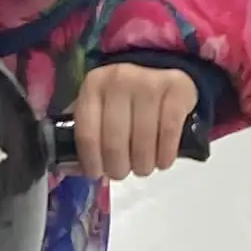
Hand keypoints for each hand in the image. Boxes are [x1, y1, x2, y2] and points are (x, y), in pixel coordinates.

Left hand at [73, 64, 198, 181]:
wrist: (161, 76)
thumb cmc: (126, 100)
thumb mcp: (100, 108)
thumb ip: (87, 134)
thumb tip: (74, 169)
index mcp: (94, 85)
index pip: (87, 133)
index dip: (91, 161)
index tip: (97, 173)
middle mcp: (119, 80)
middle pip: (114, 141)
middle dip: (118, 167)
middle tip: (122, 172)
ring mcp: (149, 83)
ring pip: (143, 141)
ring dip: (142, 165)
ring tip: (143, 167)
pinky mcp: (176, 89)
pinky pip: (168, 132)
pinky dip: (164, 155)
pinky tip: (162, 161)